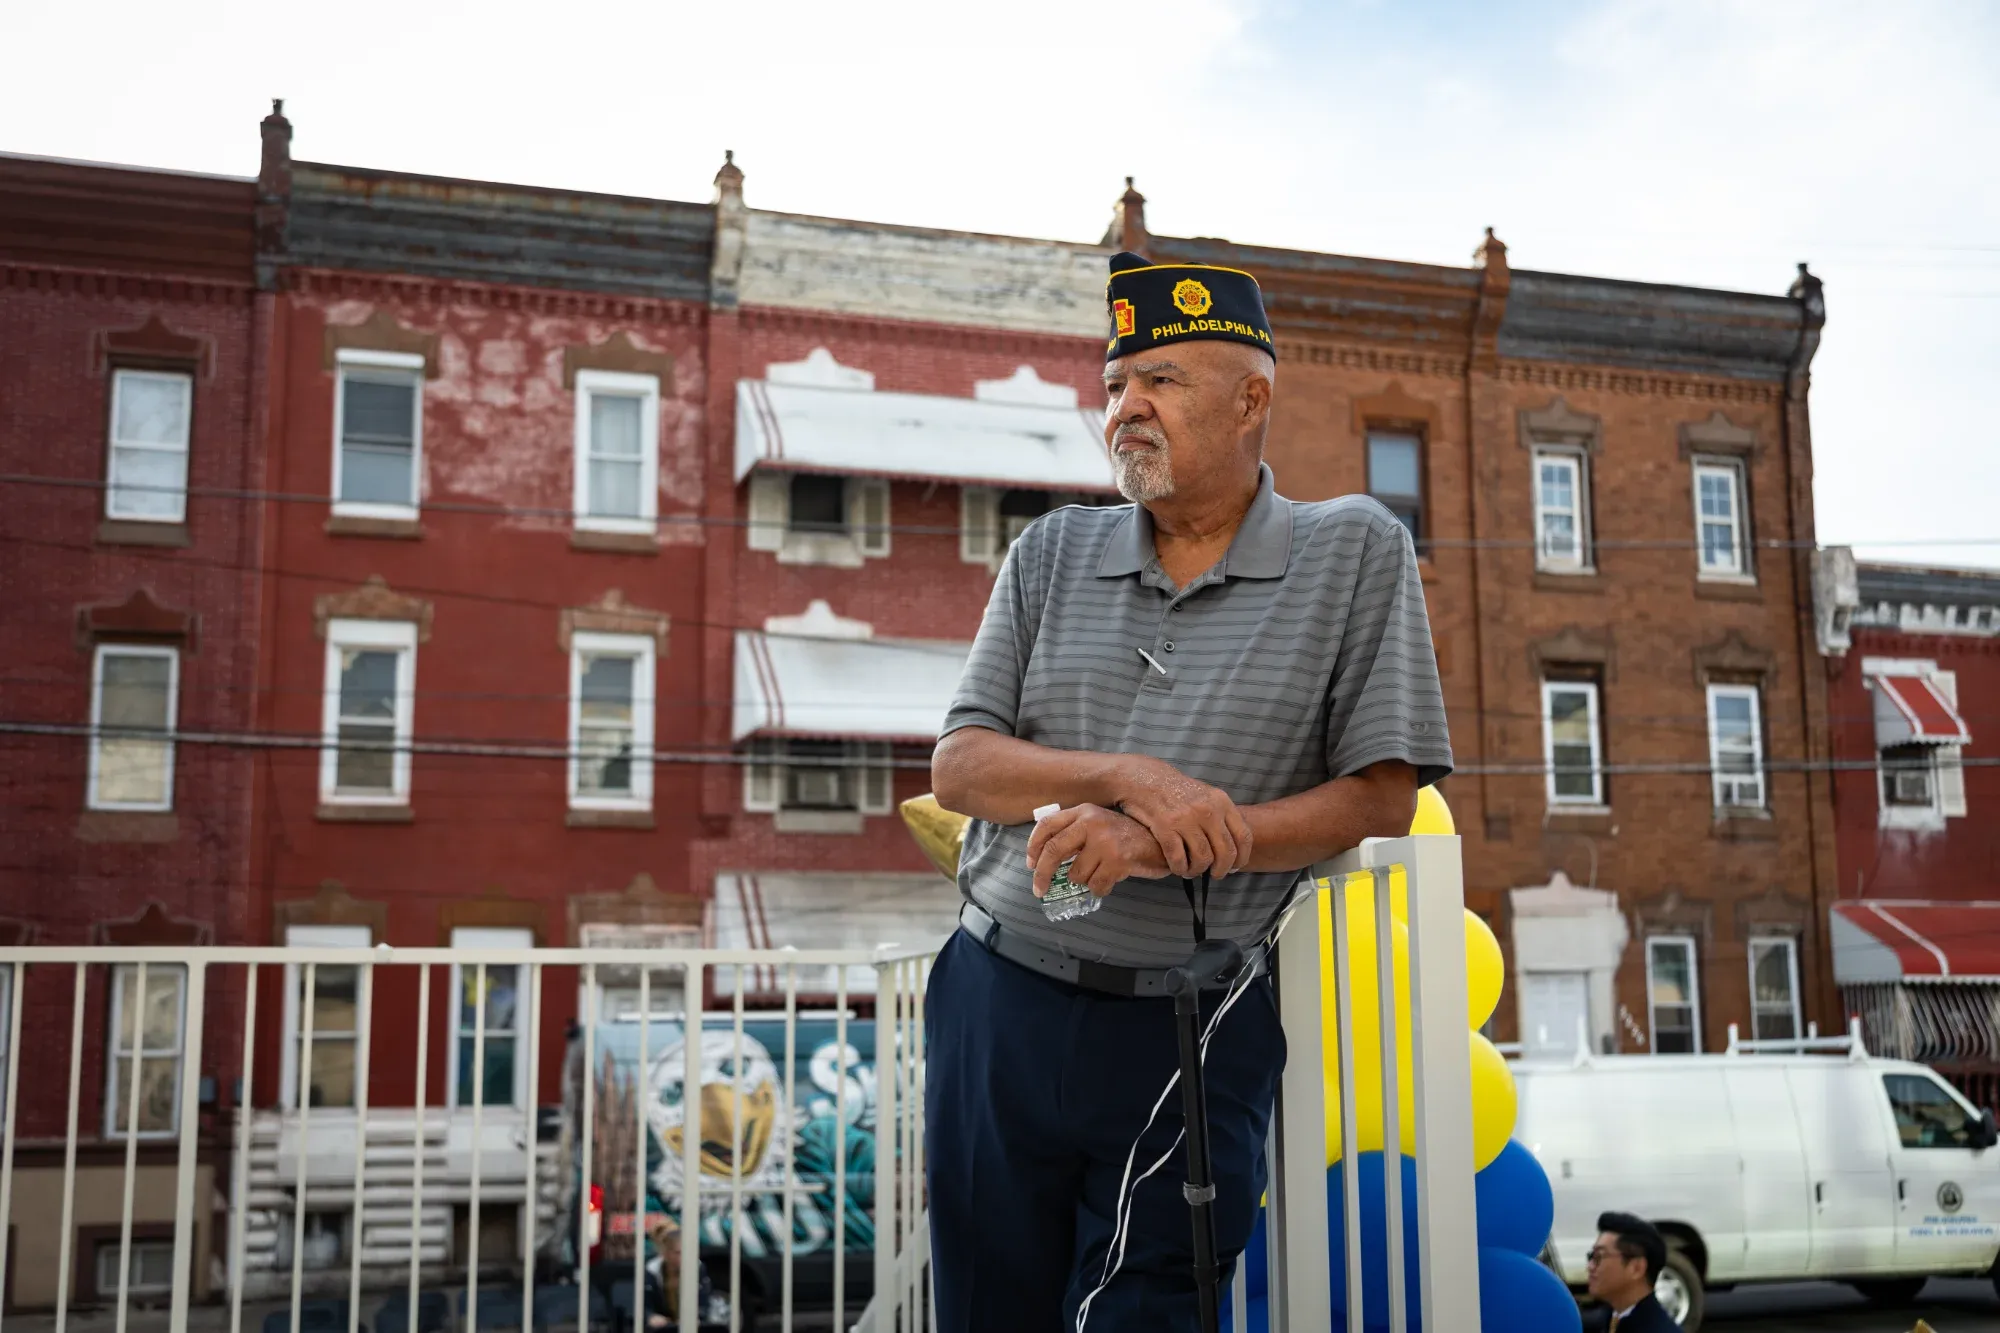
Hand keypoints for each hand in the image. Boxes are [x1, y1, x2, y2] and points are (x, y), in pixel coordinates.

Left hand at [1025, 804, 1171, 897]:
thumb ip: (1076, 833)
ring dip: (1085, 881)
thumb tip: (1044, 858)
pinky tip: (1111, 880)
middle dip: (1042, 874)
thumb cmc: (1127, 836)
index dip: (1033, 846)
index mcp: (1084, 811)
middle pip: (1054, 851)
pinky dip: (1100, 889)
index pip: (1047, 825)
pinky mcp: (1117, 860)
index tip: (1030, 863)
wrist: (1161, 842)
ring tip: (1100, 872)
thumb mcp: (1099, 824)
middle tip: (1039, 889)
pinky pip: (1096, 886)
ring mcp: (1105, 841)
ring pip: (1076, 874)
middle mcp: (1092, 822)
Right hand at [1108, 755, 1252, 877]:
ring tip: (1191, 871)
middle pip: (1226, 852)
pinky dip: (1179, 868)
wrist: (1146, 779)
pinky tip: (1177, 868)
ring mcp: (1186, 818)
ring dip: (1197, 871)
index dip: (1242, 857)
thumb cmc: (1178, 791)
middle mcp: (1207, 810)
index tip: (1235, 867)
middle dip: (1221, 869)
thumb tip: (1235, 847)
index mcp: (1221, 802)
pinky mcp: (1165, 827)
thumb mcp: (1207, 795)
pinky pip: (1178, 858)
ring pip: (1203, 858)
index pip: (1243, 836)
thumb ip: (1222, 817)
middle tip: (1214, 875)